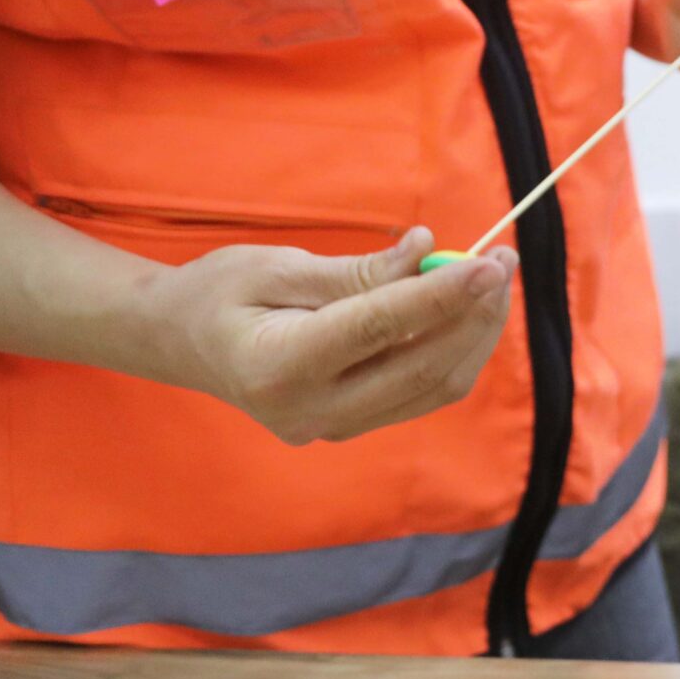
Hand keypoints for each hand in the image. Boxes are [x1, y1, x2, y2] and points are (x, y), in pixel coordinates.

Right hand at [150, 227, 515, 443]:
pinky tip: (464, 310)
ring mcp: (332, 427)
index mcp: (279, 366)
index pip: (381, 329)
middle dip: (473, 315)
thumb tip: (426, 250)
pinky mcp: (351, 426)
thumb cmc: (217, 292)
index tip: (488, 264)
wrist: (177, 342)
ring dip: (473, 334)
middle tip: (502, 262)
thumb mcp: (276, 266)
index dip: (443, 296)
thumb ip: (357, 271)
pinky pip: (420, 394)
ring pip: (432, 388)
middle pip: (421, 369)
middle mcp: (310, 411)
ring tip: (491, 281)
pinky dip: (453, 351)